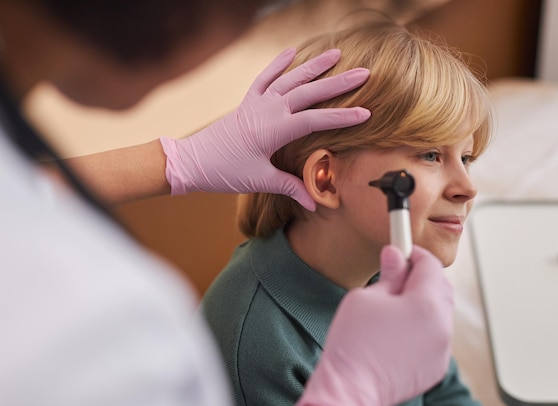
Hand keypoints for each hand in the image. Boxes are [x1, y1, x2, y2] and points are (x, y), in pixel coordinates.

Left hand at [160, 48, 369, 209]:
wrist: (191, 161)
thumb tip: (315, 203)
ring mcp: (256, 103)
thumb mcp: (259, 181)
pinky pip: (265, 78)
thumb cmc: (224, 171)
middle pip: (308, 92)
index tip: (366, 113)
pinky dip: (278, 64)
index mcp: (273, 130)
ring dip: (313, 66)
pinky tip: (291, 52)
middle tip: (363, 73)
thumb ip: (290, 187)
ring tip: (336, 54)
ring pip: (290, 79)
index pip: (315, 120)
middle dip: (338, 83)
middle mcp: (267, 110)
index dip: (342, 117)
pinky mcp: (247, 103)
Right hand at [293, 245, 453, 405]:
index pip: (430, 265)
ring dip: (422, 303)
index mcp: (426, 304)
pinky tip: (396, 333)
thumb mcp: (367, 297)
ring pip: (439, 313)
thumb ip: (388, 275)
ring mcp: (442, 350)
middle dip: (422, 277)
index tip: (401, 250)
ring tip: (392, 309)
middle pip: (441, 287)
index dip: (414, 253)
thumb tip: (395, 257)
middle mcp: (442, 326)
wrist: (351, 388)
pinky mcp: (436, 367)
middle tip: (396, 276)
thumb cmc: (354, 343)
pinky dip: (422, 328)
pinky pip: (435, 337)